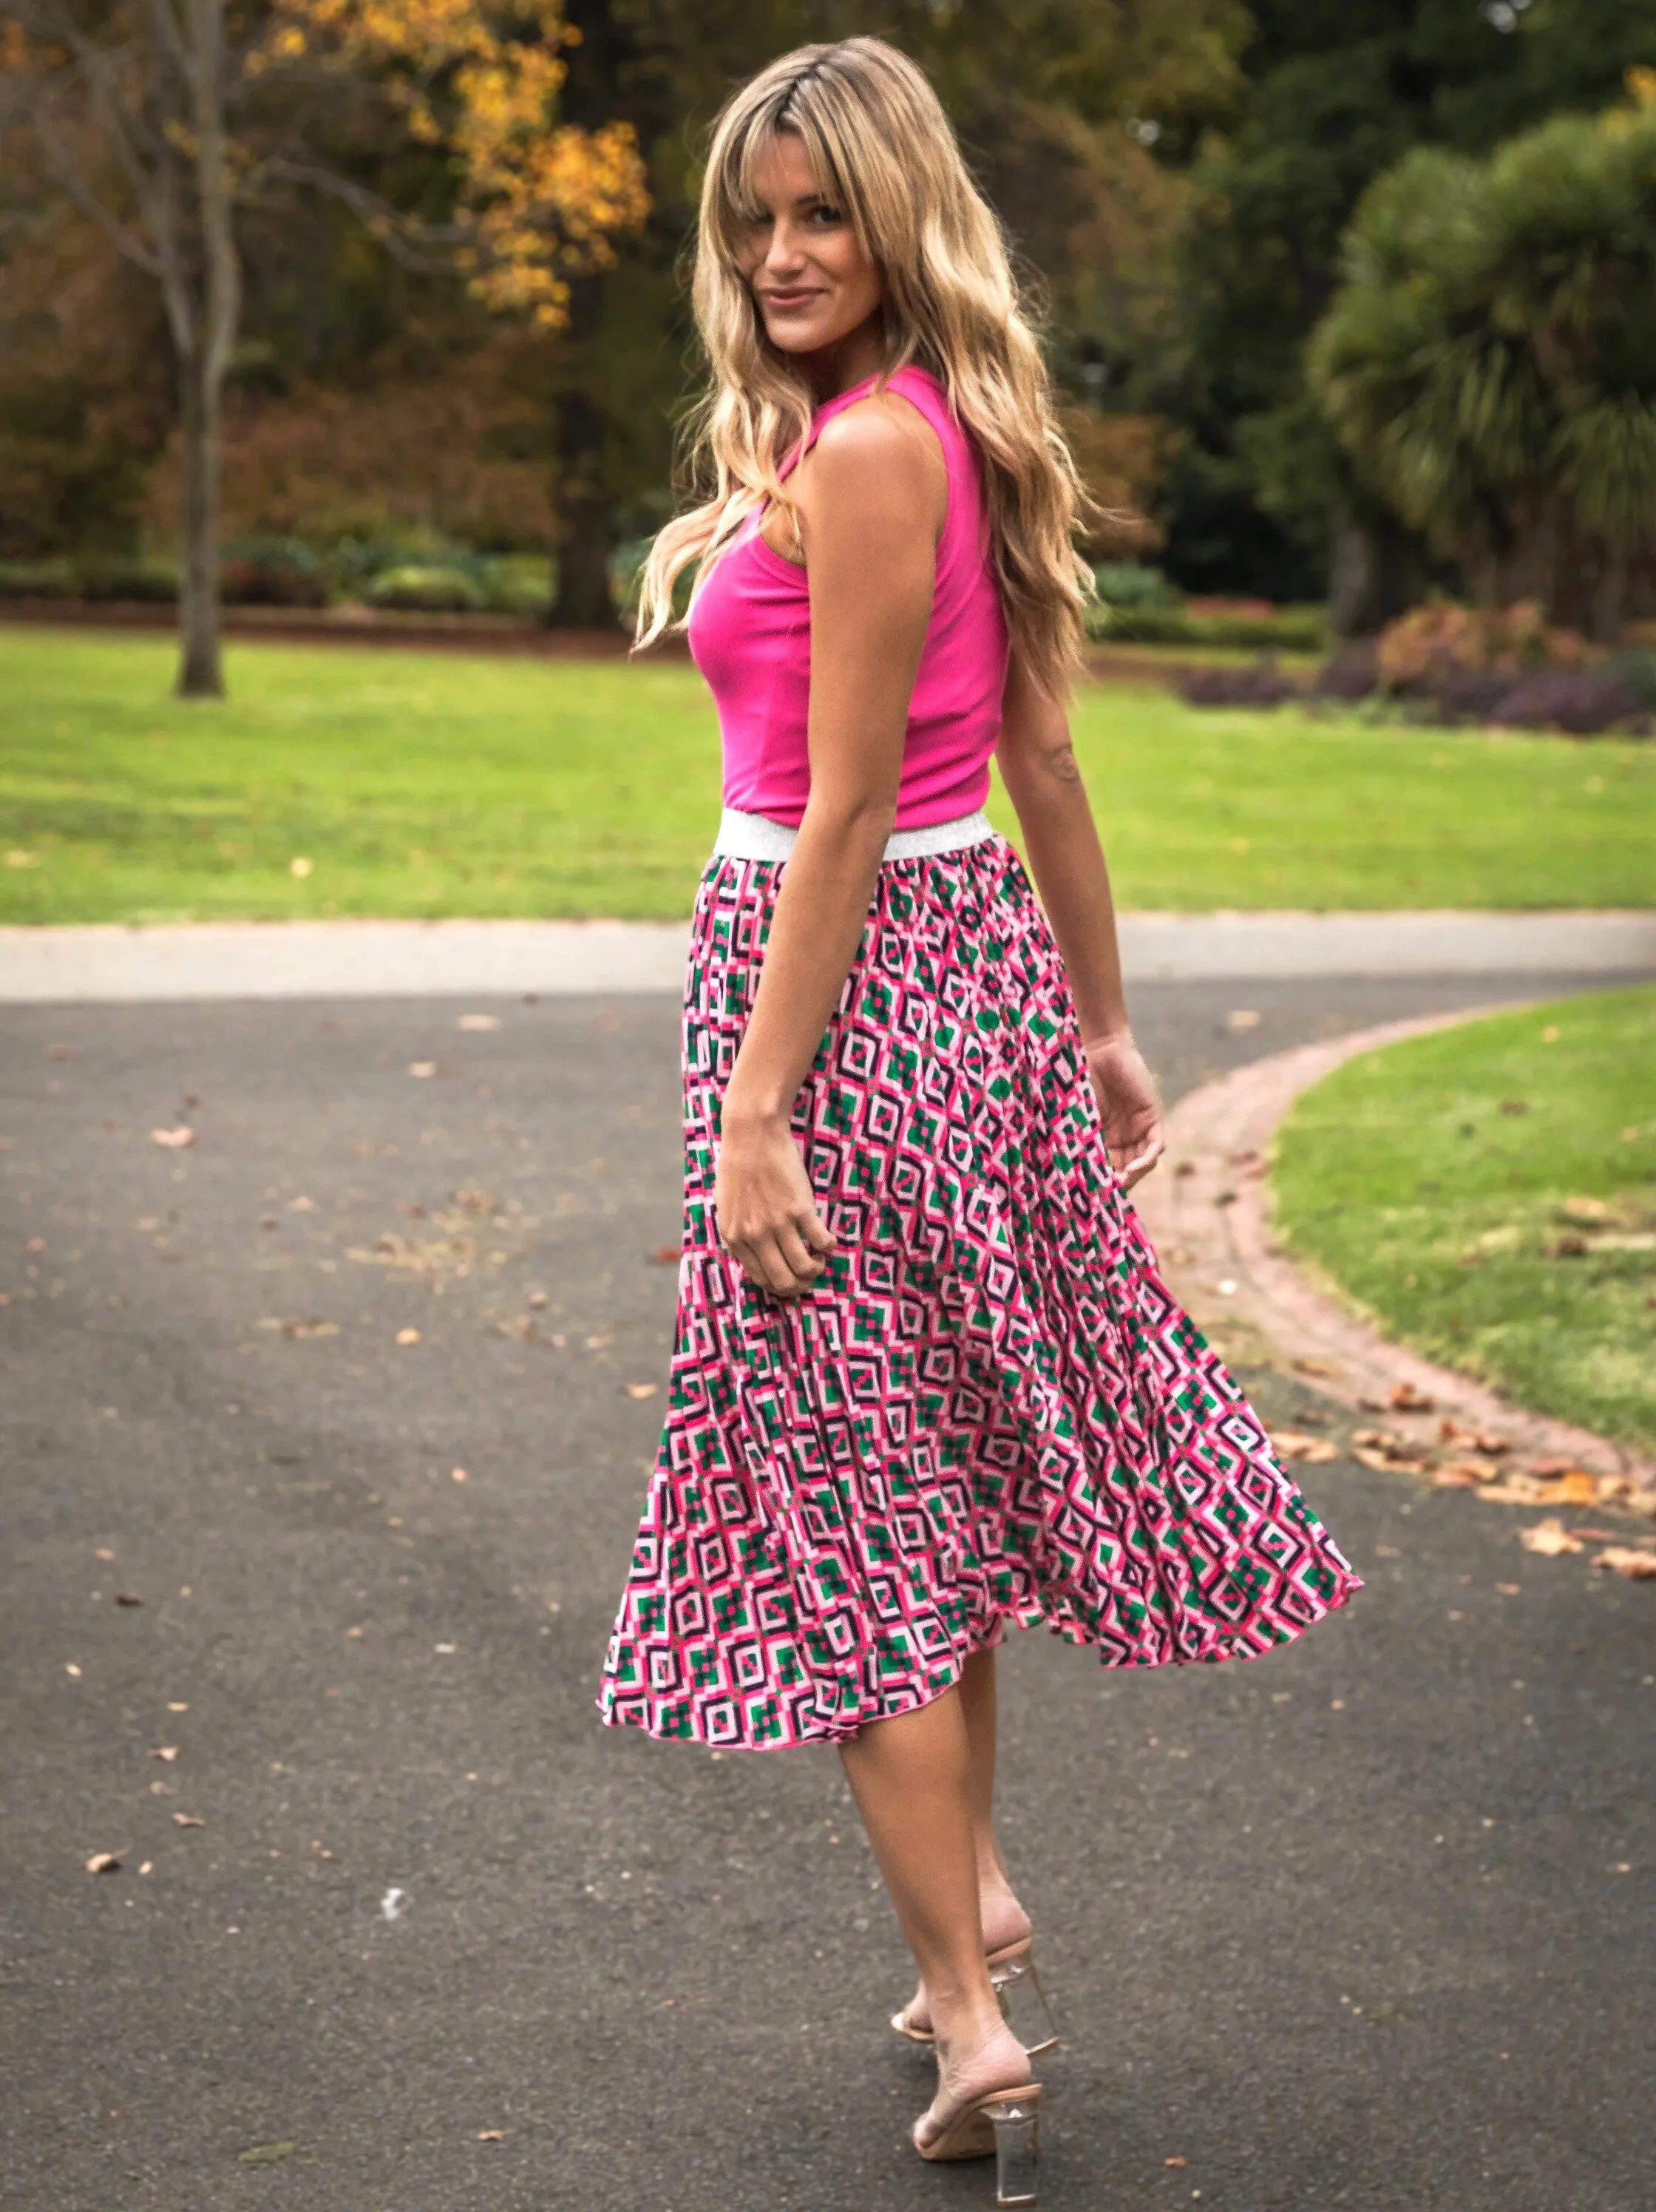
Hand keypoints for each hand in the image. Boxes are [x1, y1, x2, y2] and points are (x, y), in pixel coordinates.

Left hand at [714, 1108, 836, 1297]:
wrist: (752, 1136)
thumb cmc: (738, 1168)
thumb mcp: (727, 1207)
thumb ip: (740, 1234)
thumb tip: (756, 1257)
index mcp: (734, 1237)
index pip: (760, 1279)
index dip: (779, 1286)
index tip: (791, 1279)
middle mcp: (754, 1235)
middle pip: (783, 1281)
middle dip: (800, 1286)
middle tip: (810, 1274)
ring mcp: (778, 1223)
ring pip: (804, 1267)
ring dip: (817, 1269)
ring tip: (820, 1257)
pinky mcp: (799, 1209)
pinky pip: (821, 1241)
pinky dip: (829, 1246)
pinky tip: (828, 1240)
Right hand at [1082, 1032, 1163, 1188]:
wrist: (1097, 1046)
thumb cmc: (1077, 1075)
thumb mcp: (1073, 1114)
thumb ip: (1073, 1138)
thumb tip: (1054, 1172)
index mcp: (1102, 1135)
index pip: (1106, 1166)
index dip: (1100, 1182)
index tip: (1088, 1196)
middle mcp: (1123, 1135)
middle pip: (1126, 1169)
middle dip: (1117, 1184)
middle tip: (1104, 1197)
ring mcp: (1139, 1127)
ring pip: (1141, 1162)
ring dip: (1132, 1176)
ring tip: (1118, 1185)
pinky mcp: (1152, 1117)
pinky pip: (1155, 1147)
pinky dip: (1146, 1160)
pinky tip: (1132, 1169)